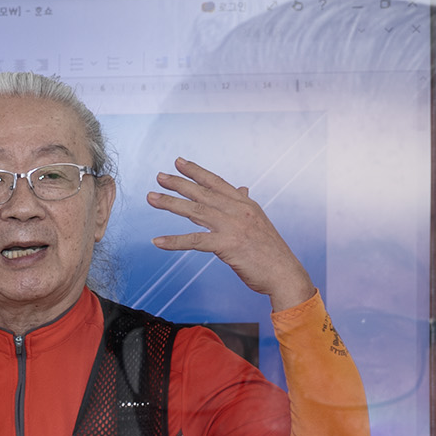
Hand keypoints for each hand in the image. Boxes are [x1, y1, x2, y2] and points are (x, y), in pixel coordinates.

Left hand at [147, 158, 316, 311]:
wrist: (284, 273)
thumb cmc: (270, 252)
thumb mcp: (258, 222)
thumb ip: (244, 204)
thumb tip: (241, 188)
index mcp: (245, 203)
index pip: (216, 182)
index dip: (196, 171)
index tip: (179, 162)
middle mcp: (238, 210)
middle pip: (202, 193)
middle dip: (178, 183)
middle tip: (159, 176)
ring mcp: (233, 226)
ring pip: (195, 211)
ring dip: (170, 204)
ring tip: (151, 198)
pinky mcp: (228, 245)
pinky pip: (195, 241)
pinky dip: (174, 241)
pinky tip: (157, 241)